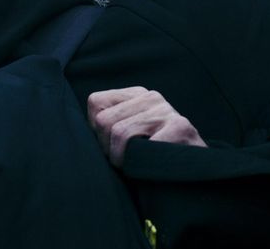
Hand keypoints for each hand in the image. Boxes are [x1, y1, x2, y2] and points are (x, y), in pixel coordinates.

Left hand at [87, 87, 205, 166]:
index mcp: (136, 94)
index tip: (112, 148)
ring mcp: (167, 110)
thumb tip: (73, 131)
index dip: (97, 132)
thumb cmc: (152, 159)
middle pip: (104, 121)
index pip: (96, 103)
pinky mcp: (180, 127)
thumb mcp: (128, 136)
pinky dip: (140, 165)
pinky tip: (152, 166)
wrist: (196, 175)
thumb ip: (107, 126)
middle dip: (108, 149)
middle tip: (125, 161)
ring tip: (137, 165)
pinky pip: (141, 148)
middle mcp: (151, 97)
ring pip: (119, 134)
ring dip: (123, 160)